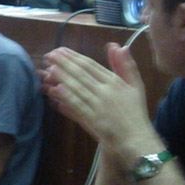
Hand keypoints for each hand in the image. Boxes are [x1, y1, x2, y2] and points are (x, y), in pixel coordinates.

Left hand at [41, 44, 158, 166]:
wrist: (136, 139)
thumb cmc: (135, 112)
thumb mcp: (136, 86)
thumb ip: (126, 66)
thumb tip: (116, 45)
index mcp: (115, 82)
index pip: (90, 65)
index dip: (74, 56)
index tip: (60, 50)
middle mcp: (106, 91)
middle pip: (81, 74)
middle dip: (63, 63)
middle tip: (48, 55)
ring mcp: (99, 106)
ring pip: (77, 88)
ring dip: (61, 77)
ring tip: (48, 68)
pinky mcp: (93, 120)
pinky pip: (77, 106)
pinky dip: (66, 97)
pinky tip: (54, 90)